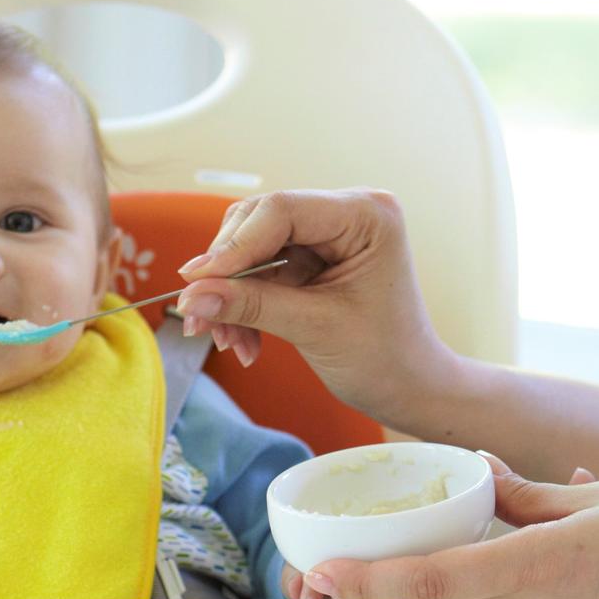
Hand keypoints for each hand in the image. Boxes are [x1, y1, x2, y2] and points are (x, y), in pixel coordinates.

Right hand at [175, 189, 458, 423]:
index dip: (233, 247)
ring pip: (251, 249)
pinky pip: (259, 272)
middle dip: (227, 275)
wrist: (408, 387)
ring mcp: (327, 235)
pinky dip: (244, 306)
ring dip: (230, 296)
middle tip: (202, 321)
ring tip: (228, 343)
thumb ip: (252, 306)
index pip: (281, 211)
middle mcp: (346, 212)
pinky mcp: (311, 259)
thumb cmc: (383, 358)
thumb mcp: (314, 329)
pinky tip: (245, 342)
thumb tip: (191, 296)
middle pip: (258, 223)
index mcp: (365, 214)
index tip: (195, 283)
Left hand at [298, 456, 598, 598]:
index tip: (327, 577)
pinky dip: (491, 590)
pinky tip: (511, 562)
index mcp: (540, 567)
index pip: (434, 579)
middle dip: (390, 585)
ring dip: (440, 586)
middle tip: (346, 568)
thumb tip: (479, 475)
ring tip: (419, 554)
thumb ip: (522, 496)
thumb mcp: (589, 500)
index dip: (372, 581)